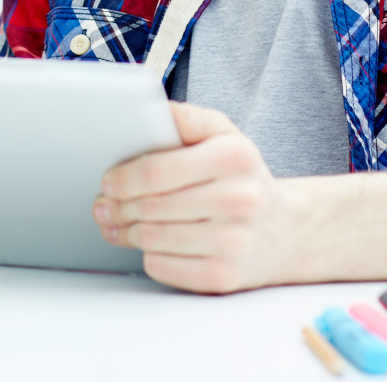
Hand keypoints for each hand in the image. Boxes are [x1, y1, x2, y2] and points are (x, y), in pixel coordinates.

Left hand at [93, 103, 307, 292]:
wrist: (282, 231)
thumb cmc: (241, 178)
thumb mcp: (224, 135)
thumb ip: (188, 119)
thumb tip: (154, 111)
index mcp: (235, 157)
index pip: (158, 171)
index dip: (123, 178)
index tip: (108, 181)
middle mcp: (240, 199)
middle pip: (150, 207)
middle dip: (117, 207)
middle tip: (104, 206)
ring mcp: (234, 242)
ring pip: (152, 239)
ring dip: (126, 232)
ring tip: (119, 224)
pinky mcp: (225, 276)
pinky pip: (163, 267)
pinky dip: (148, 255)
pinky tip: (150, 245)